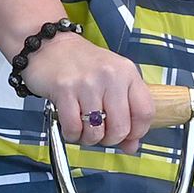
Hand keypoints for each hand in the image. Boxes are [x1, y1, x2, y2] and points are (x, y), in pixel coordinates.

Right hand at [17, 29, 156, 152]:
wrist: (48, 45)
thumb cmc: (83, 65)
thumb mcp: (113, 81)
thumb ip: (126, 111)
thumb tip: (132, 147)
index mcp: (128, 73)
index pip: (145, 112)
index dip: (137, 132)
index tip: (128, 137)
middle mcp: (111, 77)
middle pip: (121, 127)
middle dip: (111, 140)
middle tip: (102, 136)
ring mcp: (87, 83)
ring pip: (96, 131)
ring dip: (89, 139)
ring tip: (84, 130)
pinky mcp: (63, 90)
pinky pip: (73, 127)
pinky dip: (72, 135)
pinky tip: (71, 128)